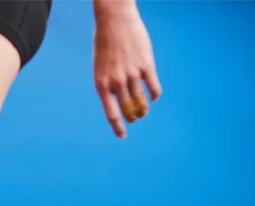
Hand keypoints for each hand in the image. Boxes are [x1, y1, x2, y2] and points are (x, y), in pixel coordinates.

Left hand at [92, 4, 161, 137]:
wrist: (114, 20)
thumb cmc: (104, 43)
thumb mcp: (99, 67)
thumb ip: (108, 83)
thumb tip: (118, 99)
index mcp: (101, 84)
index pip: (111, 113)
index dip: (118, 127)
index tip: (122, 136)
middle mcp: (116, 83)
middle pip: (128, 109)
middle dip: (132, 117)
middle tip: (135, 119)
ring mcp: (132, 75)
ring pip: (141, 101)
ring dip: (143, 108)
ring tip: (143, 111)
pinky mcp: (146, 66)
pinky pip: (153, 87)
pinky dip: (154, 94)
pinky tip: (154, 97)